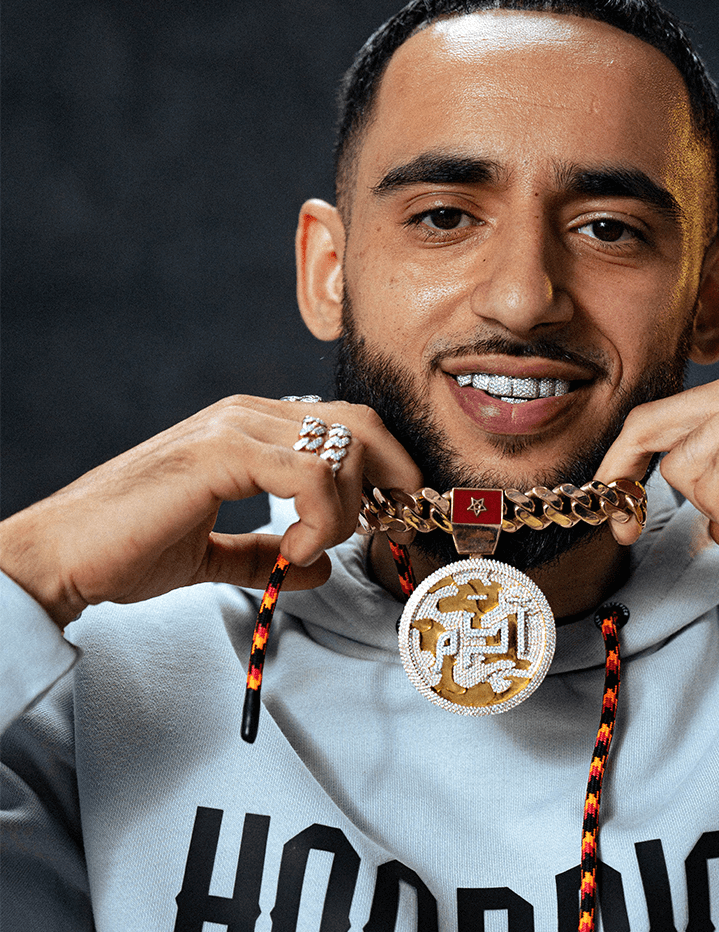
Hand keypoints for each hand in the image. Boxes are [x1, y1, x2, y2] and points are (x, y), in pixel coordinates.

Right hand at [0, 396, 420, 627]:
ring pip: (341, 451)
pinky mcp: (221, 451)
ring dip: (344, 512)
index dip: (386, 466)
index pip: (348, 425)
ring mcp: (234, 426)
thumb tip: (318, 567)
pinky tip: (294, 551)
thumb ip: (265, 553)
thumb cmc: (127, 549)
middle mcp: (248, 414)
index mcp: (250, 428)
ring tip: (308, 550)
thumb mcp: (212, 553)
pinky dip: (319, 520)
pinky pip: (311, 476)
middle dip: (391, 477)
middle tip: (387, 526)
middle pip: (359, 424)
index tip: (394, 515)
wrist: (60, 557)